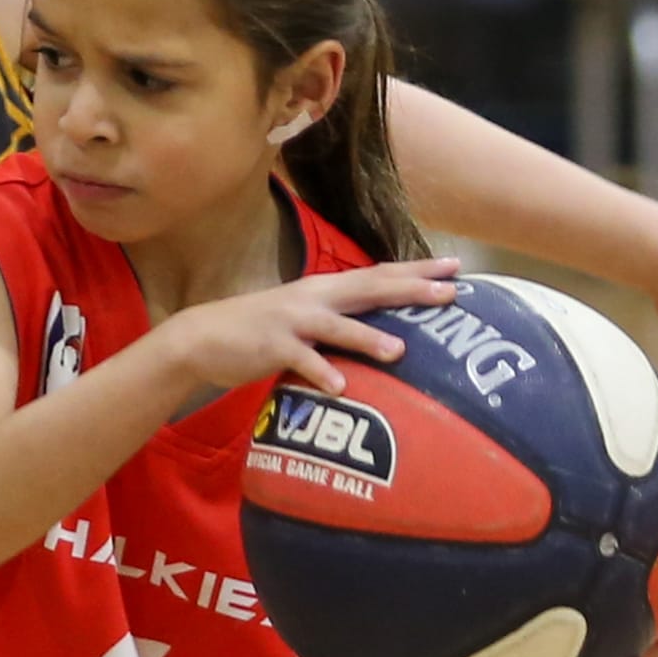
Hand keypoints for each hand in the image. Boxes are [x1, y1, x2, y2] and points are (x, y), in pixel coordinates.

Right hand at [174, 257, 458, 397]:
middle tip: (449, 292)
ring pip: (336, 327)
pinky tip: (341, 389)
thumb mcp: (304, 317)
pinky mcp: (271, 347)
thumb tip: (383, 330)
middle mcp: (314, 298)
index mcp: (325, 290)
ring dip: (368, 338)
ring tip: (400, 350)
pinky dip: (321, 374)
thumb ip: (340, 321)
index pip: (379, 275)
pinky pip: (301, 362)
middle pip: (369, 289)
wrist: (202, 337)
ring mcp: (292, 322)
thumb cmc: (260, 330)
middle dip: (410, 290)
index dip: (417, 270)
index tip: (455, 268)